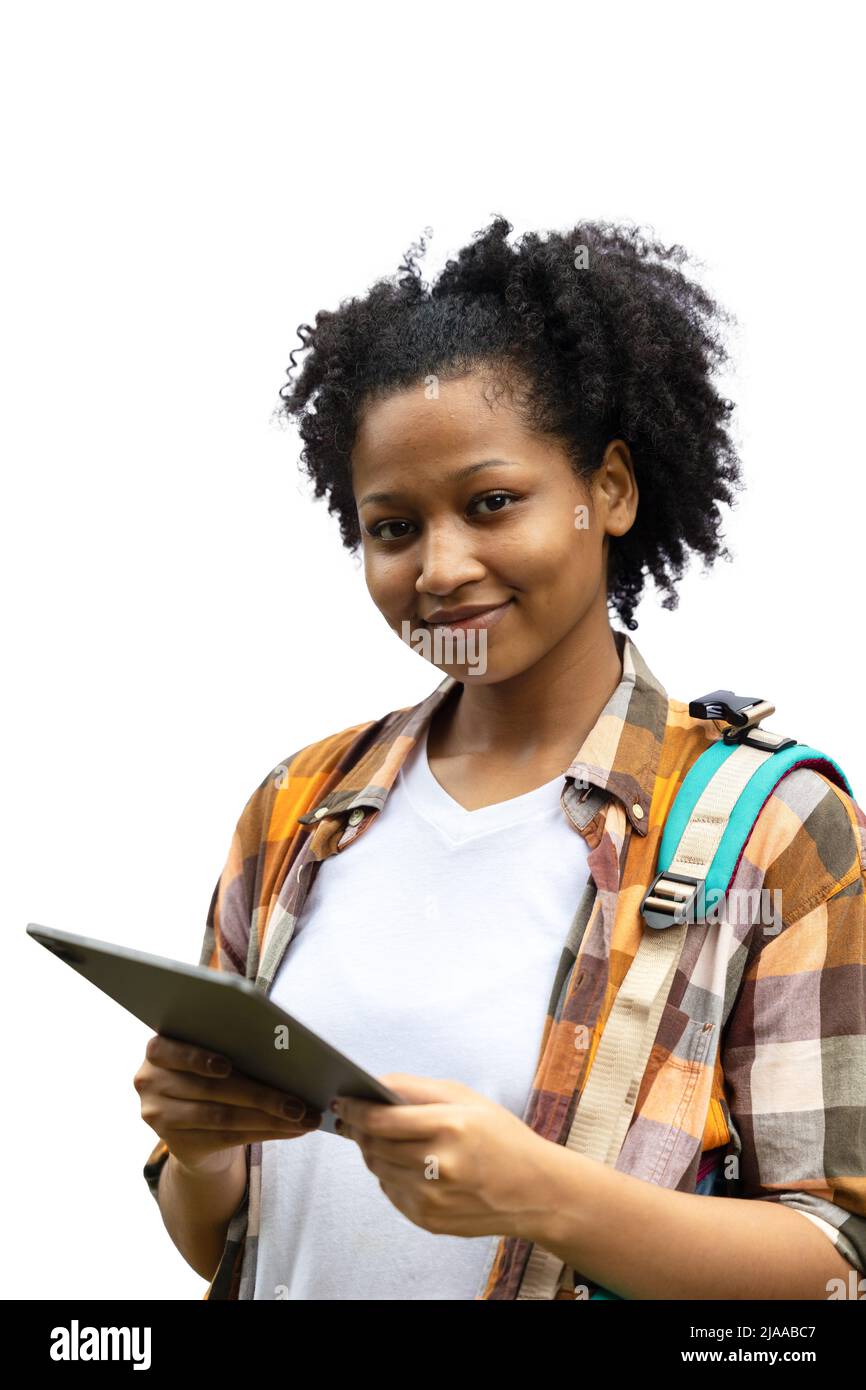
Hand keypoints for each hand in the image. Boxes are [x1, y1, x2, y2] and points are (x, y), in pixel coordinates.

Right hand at [134, 1033, 322, 1173]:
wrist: (193, 1121)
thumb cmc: (210, 1072)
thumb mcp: (209, 1054)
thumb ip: (228, 1046)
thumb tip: (281, 1048)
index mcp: (157, 1050)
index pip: (169, 1050)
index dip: (198, 1058)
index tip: (227, 1065)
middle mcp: (150, 1083)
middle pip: (211, 1088)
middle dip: (261, 1095)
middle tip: (298, 1102)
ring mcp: (160, 1117)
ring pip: (223, 1116)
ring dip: (269, 1119)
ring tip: (303, 1118)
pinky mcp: (178, 1144)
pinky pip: (228, 1138)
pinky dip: (266, 1132)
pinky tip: (292, 1130)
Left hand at [332, 1073, 554, 1239]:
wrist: (535, 1190)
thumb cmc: (502, 1137)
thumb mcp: (466, 1099)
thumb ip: (417, 1089)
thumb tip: (373, 1084)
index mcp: (450, 1127)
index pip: (382, 1119)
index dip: (354, 1109)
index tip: (341, 1100)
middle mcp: (438, 1165)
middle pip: (374, 1145)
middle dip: (357, 1129)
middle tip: (351, 1117)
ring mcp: (432, 1198)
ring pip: (378, 1169)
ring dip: (371, 1150)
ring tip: (376, 1136)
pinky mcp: (429, 1220)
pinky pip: (392, 1192)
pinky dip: (389, 1174)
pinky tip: (403, 1162)